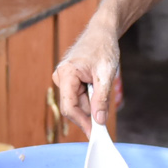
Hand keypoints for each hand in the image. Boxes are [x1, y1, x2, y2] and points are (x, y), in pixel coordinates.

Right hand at [53, 22, 119, 136]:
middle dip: (89, 112)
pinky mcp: (68, 80)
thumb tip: (99, 121)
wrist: (102, 32)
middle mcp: (60, 77)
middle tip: (105, 116)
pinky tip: (97, 86)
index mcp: (66, 74)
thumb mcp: (106, 74)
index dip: (82, 123)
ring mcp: (63, 79)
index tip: (94, 135)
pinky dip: (90, 98)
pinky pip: (78, 97)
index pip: (69, 107)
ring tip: (102, 85)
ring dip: (92, 102)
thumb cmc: (103, 48)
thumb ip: (101, 99)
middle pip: (73, 107)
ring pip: (77, 103)